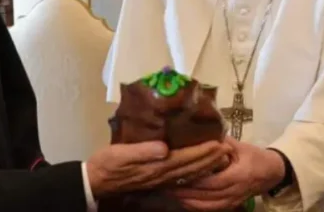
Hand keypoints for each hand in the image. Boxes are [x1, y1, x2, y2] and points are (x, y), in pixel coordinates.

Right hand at [86, 140, 232, 197]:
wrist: (96, 180)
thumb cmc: (108, 164)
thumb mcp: (122, 154)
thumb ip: (143, 151)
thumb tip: (164, 147)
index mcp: (156, 166)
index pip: (186, 159)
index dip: (203, 152)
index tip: (219, 143)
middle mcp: (162, 174)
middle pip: (192, 167)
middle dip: (210, 158)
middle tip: (227, 148)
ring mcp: (159, 178)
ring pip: (189, 173)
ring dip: (205, 164)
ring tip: (219, 155)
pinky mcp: (155, 178)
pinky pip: (180, 175)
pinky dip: (193, 170)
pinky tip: (198, 166)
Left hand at [170, 137, 285, 210]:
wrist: (271, 172)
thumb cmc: (254, 156)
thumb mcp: (239, 146)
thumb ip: (220, 141)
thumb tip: (198, 133)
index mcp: (238, 175)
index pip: (212, 182)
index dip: (194, 181)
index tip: (176, 174)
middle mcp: (235, 191)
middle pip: (206, 196)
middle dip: (185, 192)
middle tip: (165, 183)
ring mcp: (233, 201)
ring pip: (207, 206)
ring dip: (187, 201)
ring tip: (170, 192)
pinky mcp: (231, 206)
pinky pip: (211, 209)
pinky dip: (195, 206)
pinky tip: (183, 200)